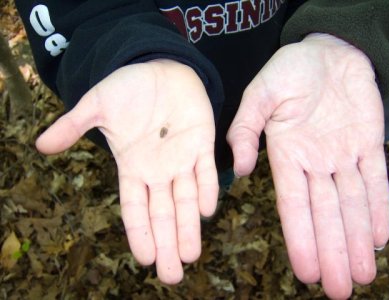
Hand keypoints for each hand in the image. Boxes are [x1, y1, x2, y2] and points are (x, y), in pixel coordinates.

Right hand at [36, 60, 218, 283]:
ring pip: (187, 200)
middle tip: (172, 274)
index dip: (139, 232)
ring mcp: (182, 158)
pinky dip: (208, 189)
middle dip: (167, 242)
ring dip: (190, 227)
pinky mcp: (202, 143)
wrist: (160, 69)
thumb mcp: (97, 105)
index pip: (135, 208)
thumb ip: (73, 126)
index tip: (144, 259)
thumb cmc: (128, 88)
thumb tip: (40, 146)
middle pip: (163, 214)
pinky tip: (206, 210)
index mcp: (133, 167)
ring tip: (190, 255)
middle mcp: (158, 170)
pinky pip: (206, 171)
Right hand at [227, 33, 388, 298]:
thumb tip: (241, 168)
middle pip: (326, 215)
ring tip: (361, 276)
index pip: (293, 205)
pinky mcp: (367, 142)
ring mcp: (342, 154)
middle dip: (333, 252)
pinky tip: (380, 237)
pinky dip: (380, 208)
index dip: (301, 238)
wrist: (325, 49)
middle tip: (338, 290)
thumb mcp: (261, 94)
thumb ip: (246, 129)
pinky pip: (375, 180)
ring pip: (352, 205)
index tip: (306, 271)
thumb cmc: (288, 69)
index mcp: (286, 155)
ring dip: (357, 240)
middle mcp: (315, 162)